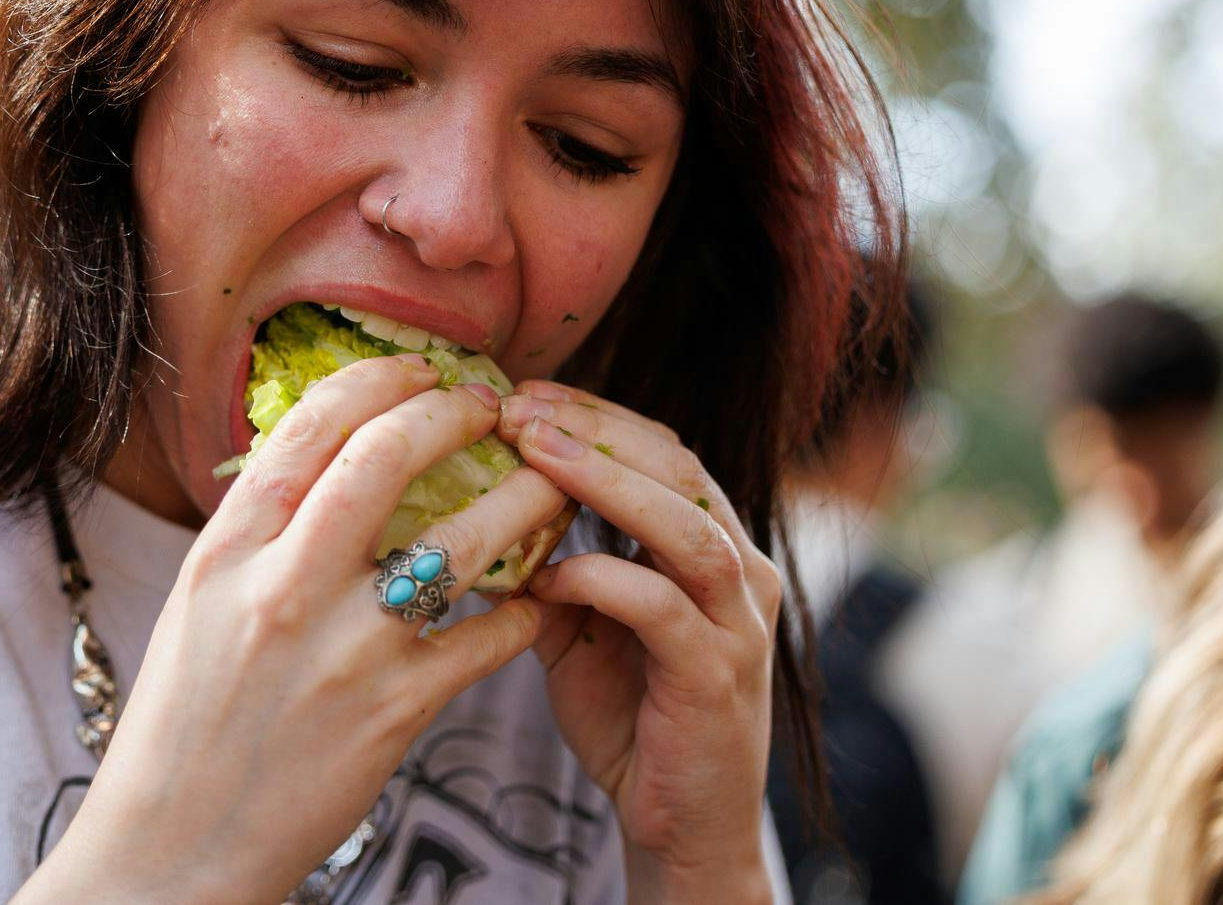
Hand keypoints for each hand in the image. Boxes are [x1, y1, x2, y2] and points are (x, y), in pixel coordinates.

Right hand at [22, 354, 570, 903]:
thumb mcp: (198, 601)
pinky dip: (523, 608)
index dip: (380, 379)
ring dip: (521, 500)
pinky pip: (488, 638)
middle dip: (456, 414)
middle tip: (494, 407)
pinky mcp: (396, 713)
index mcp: (228, 550)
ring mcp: (345, 651)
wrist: (175, 847)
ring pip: (462, 541)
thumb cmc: (186, 722)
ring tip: (547, 485)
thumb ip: (261, 530)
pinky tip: (533, 597)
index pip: (312, 425)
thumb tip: (328, 449)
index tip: (423, 370)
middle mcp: (284, 588)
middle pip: (388, 457)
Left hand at [496, 381, 782, 904]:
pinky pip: (662, 606)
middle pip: (678, 466)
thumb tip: (483, 503)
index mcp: (712, 546)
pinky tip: (548, 573)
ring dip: (605, 481)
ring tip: (534, 450)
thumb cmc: (631, 717)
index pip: (662, 450)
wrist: (681, 826)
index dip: (593, 415)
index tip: (521, 394)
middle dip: (595, 429)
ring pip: (685, 523)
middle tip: (518, 408)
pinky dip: (601, 579)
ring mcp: (738, 622)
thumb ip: (552, 563)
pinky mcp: (718, 675)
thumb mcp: (580, 626)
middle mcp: (739, 571)